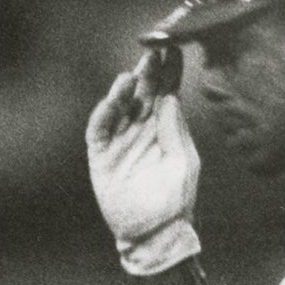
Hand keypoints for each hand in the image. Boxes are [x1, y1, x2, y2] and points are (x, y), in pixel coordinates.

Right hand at [86, 47, 201, 274]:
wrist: (156, 234)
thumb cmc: (175, 201)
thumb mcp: (183, 164)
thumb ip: (176, 131)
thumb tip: (172, 99)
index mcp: (167, 130)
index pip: (168, 94)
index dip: (169, 73)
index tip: (174, 50)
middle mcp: (143, 130)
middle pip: (144, 94)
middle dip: (148, 72)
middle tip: (153, 50)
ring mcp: (122, 141)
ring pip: (121, 106)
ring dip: (126, 89)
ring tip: (134, 73)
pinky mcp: (102, 155)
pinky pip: (101, 128)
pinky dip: (106, 111)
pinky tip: (116, 96)